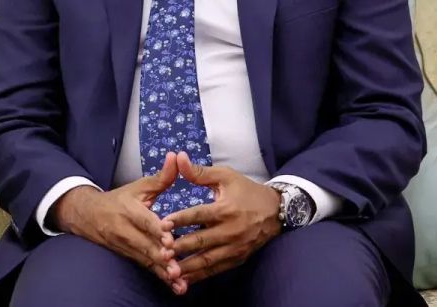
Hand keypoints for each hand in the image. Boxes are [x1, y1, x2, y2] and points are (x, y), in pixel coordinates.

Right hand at [50, 152, 183, 291]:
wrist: (87, 215)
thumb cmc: (119, 199)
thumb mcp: (138, 187)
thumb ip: (161, 177)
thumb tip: (176, 157)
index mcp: (129, 210)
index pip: (144, 221)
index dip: (156, 231)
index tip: (168, 239)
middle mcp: (125, 230)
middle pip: (145, 245)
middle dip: (161, 256)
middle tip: (177, 266)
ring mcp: (125, 246)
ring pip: (146, 260)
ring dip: (162, 271)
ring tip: (179, 281)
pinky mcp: (128, 256)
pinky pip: (146, 268)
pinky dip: (160, 278)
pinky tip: (175, 287)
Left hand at [163, 152, 281, 289]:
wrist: (276, 211)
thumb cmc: (246, 190)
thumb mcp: (225, 176)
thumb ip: (199, 172)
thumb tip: (178, 157)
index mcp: (225, 209)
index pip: (198, 215)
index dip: (180, 220)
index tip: (161, 224)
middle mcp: (231, 231)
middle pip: (201, 241)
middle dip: (180, 247)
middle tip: (160, 251)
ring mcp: (235, 248)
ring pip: (208, 260)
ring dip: (188, 266)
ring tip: (169, 270)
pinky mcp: (237, 259)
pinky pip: (216, 269)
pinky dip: (200, 275)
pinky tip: (184, 279)